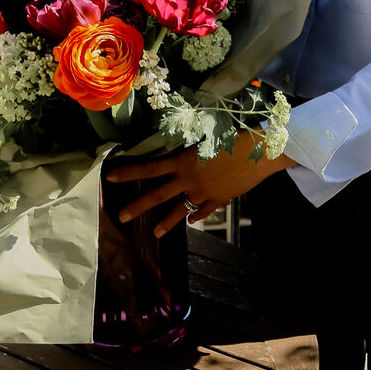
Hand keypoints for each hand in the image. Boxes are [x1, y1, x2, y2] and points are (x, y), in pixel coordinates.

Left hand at [105, 132, 295, 236]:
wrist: (260, 152)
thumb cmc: (233, 136)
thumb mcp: (205, 138)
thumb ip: (189, 152)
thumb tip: (180, 158)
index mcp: (183, 162)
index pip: (149, 168)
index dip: (129, 172)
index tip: (111, 176)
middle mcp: (189, 180)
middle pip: (157, 195)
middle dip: (138, 206)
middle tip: (121, 217)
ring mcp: (204, 193)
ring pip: (180, 211)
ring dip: (166, 222)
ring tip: (155, 233)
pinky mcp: (219, 200)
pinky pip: (204, 211)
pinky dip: (197, 216)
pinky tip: (192, 222)